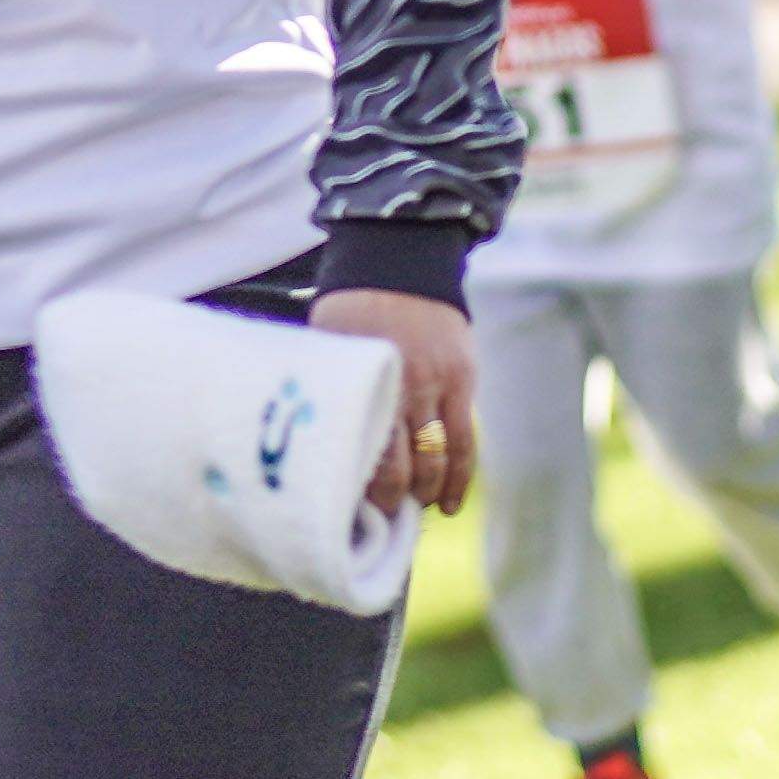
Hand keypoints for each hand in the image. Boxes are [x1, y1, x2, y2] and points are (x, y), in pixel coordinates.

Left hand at [317, 286, 476, 518]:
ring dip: (429, 492)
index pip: (367, 454)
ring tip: (417, 513)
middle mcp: (403, 386)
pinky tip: (449, 503)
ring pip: (439, 457)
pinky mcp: (463, 379)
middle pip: (403, 464)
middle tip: (383, 518)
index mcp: (365, 380)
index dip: (363, 492)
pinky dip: (460, 477)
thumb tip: (312, 445)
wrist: (401, 260)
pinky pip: (466, 439)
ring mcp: (437, 383)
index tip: (351, 513)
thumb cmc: (352, 306)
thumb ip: (331, 389)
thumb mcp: (329, 344)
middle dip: (394, 499)